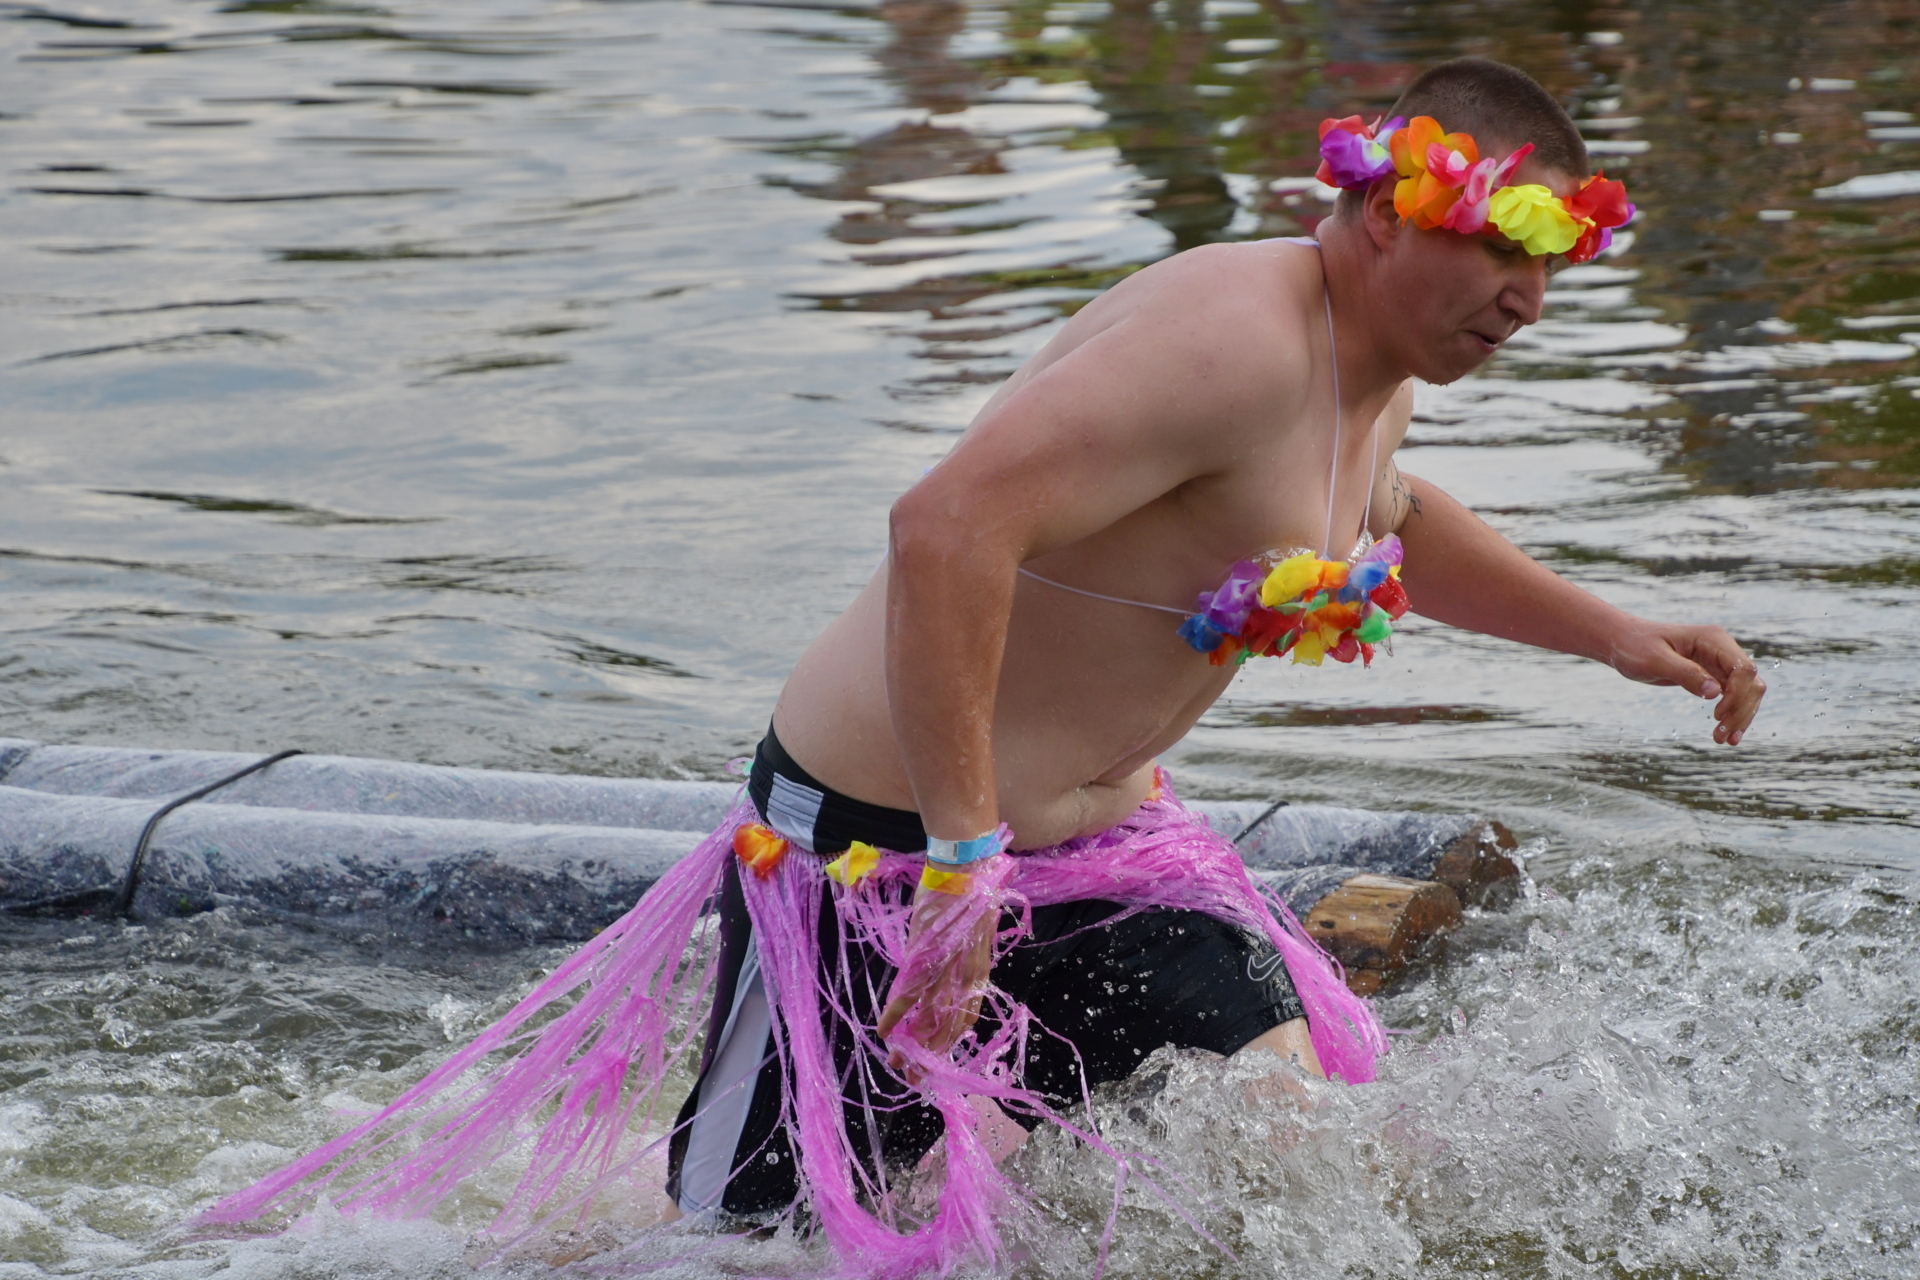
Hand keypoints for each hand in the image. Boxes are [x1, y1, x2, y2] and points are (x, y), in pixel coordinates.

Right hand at [875, 883, 996, 1072]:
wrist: (965, 870)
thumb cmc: (969, 897)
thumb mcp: (973, 935)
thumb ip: (964, 960)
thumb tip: (950, 976)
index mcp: (979, 974)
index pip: (966, 1020)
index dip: (951, 1043)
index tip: (937, 1057)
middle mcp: (965, 979)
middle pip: (948, 1029)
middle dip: (930, 1057)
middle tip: (914, 1074)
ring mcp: (943, 971)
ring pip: (926, 1020)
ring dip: (909, 1045)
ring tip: (896, 1061)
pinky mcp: (922, 959)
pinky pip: (907, 996)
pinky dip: (894, 1015)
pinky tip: (883, 1030)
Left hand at [1607, 621, 1766, 744]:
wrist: (1623, 642)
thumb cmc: (1635, 646)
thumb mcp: (1655, 660)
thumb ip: (1685, 674)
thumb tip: (1715, 691)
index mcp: (1712, 639)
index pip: (1742, 669)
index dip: (1737, 694)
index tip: (1716, 715)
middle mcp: (1722, 649)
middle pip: (1750, 683)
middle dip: (1740, 711)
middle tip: (1720, 737)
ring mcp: (1719, 662)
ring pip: (1747, 692)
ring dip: (1740, 717)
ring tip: (1725, 740)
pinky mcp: (1712, 675)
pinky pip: (1733, 696)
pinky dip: (1733, 714)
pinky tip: (1728, 734)